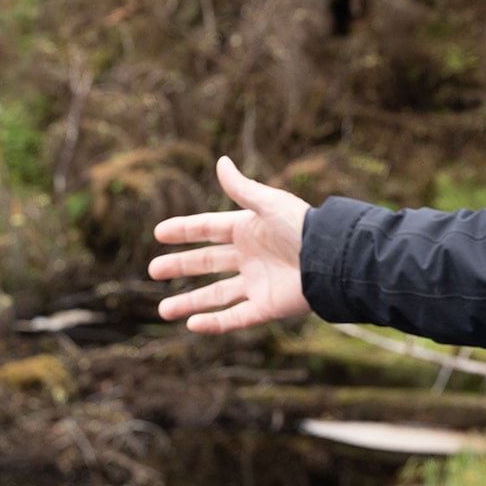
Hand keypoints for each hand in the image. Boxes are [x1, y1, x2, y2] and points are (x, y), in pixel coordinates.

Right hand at [149, 155, 312, 332]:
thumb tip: (221, 161)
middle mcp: (250, 257)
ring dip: (190, 303)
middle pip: (207, 263)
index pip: (209, 230)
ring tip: (162, 311)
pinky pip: (235, 317)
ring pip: (216, 295)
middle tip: (153, 271)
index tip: (159, 233)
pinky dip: (214, 323)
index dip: (184, 231)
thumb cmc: (303, 227)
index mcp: (249, 229)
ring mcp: (257, 284)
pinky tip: (191, 324)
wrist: (331, 260)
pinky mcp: (267, 307)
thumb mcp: (269, 204)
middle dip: (180, 267)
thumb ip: (242, 188)